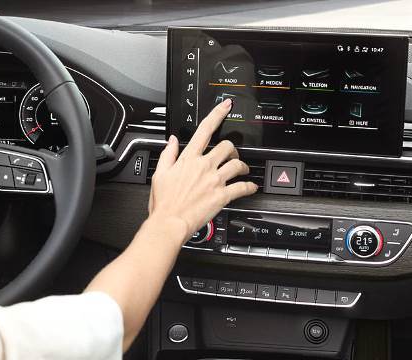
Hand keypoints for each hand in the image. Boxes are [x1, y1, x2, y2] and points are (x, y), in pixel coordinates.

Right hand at [148, 99, 257, 242]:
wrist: (169, 222)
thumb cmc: (163, 203)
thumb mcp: (160, 174)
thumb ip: (168, 154)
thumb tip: (172, 140)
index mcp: (188, 159)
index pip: (205, 130)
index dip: (217, 114)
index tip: (226, 106)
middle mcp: (204, 166)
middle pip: (226, 146)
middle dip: (232, 149)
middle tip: (233, 155)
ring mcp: (214, 180)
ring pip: (237, 164)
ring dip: (243, 166)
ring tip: (244, 170)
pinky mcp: (222, 195)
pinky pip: (242, 187)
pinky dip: (249, 187)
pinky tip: (251, 188)